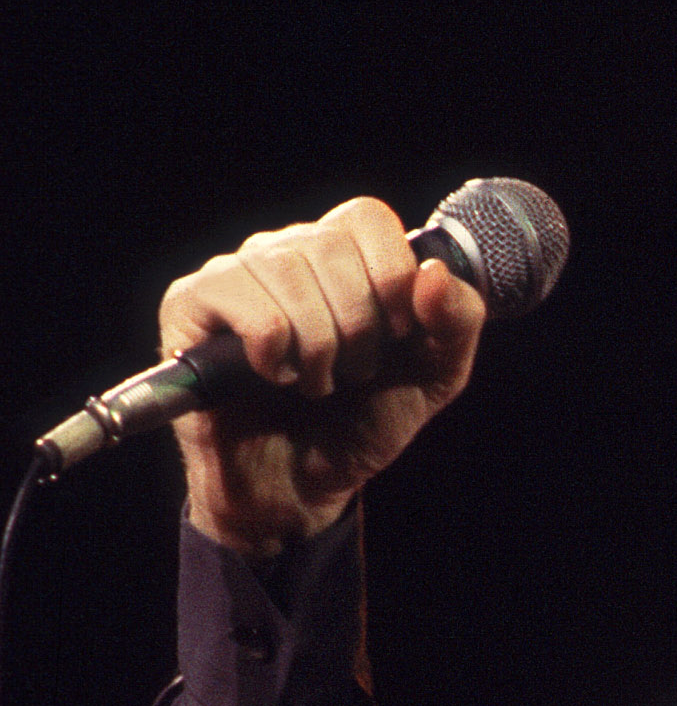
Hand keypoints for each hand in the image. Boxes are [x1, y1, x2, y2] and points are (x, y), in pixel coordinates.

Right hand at [158, 195, 486, 556]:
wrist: (306, 488)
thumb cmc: (363, 422)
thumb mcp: (434, 376)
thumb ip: (457, 321)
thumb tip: (433, 273)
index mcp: (342, 254)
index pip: (365, 217)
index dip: (390, 276)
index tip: (397, 334)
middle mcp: (285, 251)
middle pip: (329, 245)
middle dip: (358, 327)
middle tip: (352, 373)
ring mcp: (235, 273)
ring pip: (285, 270)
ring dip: (316, 345)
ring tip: (315, 383)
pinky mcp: (190, 305)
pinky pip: (237, 295)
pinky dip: (270, 347)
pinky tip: (272, 376)